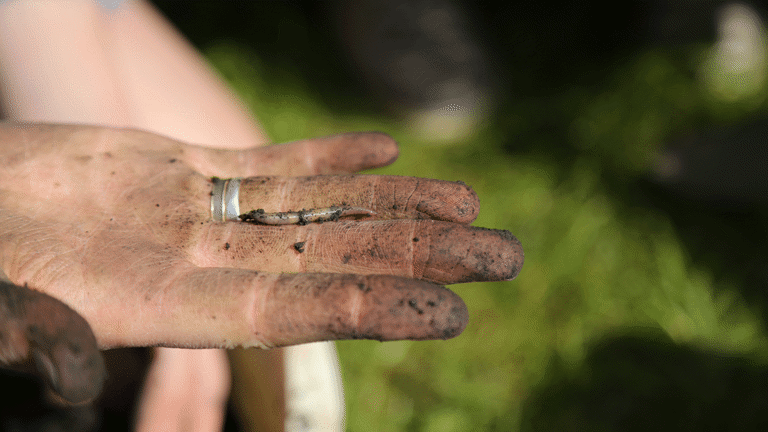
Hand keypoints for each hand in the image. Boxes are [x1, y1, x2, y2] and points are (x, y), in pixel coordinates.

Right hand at [0, 123, 522, 400]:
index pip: (296, 310)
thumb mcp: (10, 305)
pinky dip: (328, 156)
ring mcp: (201, 213)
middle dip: (422, 255)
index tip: (450, 309)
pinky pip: (270, 162)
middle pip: (335, 257)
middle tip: (505, 258)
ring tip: (471, 207)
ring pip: (319, 207)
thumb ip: (47, 335)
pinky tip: (386, 150)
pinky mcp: (184, 169)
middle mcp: (207, 263)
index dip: (374, 307)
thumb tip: (66, 365)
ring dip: (398, 206)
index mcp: (174, 307)